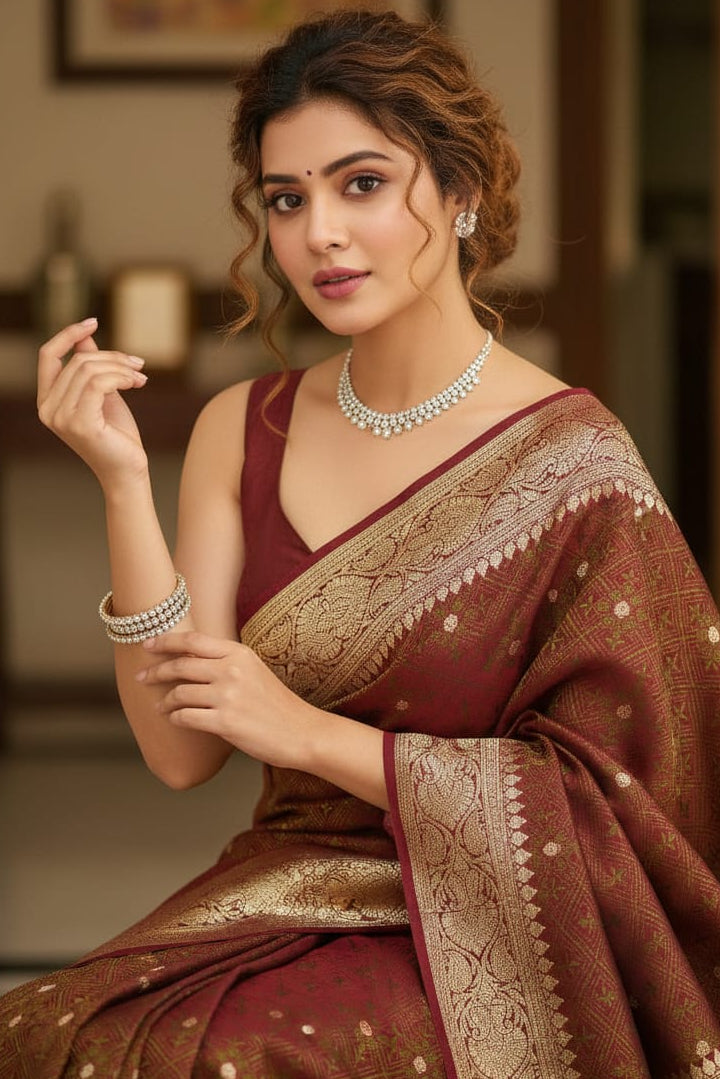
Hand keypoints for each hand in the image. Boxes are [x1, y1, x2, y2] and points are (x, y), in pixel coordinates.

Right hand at [37, 318, 148, 487]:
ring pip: (90, 370)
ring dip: (121, 368)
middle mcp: (47, 410)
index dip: (68, 335)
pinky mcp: (80, 424)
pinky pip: (99, 383)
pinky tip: (137, 384)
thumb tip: (85, 338)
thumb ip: (91, 368)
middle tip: (138, 365)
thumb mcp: (103, 394)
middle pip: (77, 361)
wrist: (128, 471)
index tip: (93, 322)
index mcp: (47, 401)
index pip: (47, 356)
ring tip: (140, 377)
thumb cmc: (117, 435)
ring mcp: (61, 418)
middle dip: (113, 357)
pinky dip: (122, 377)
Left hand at [136, 631, 321, 770]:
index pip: (193, 640)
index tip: (148, 644)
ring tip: (160, 707)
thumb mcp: (254, 671)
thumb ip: (226, 663)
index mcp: (239, 654)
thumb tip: (191, 661)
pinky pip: (186, 717)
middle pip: (181, 665)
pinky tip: (175, 720)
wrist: (301, 731)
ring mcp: (228, 696)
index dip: (165, 640)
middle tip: (142, 678)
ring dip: (164, 701)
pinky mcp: (225, 723)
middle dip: (155, 671)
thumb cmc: (277, 705)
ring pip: (179, 693)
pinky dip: (175, 718)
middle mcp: (232, 670)